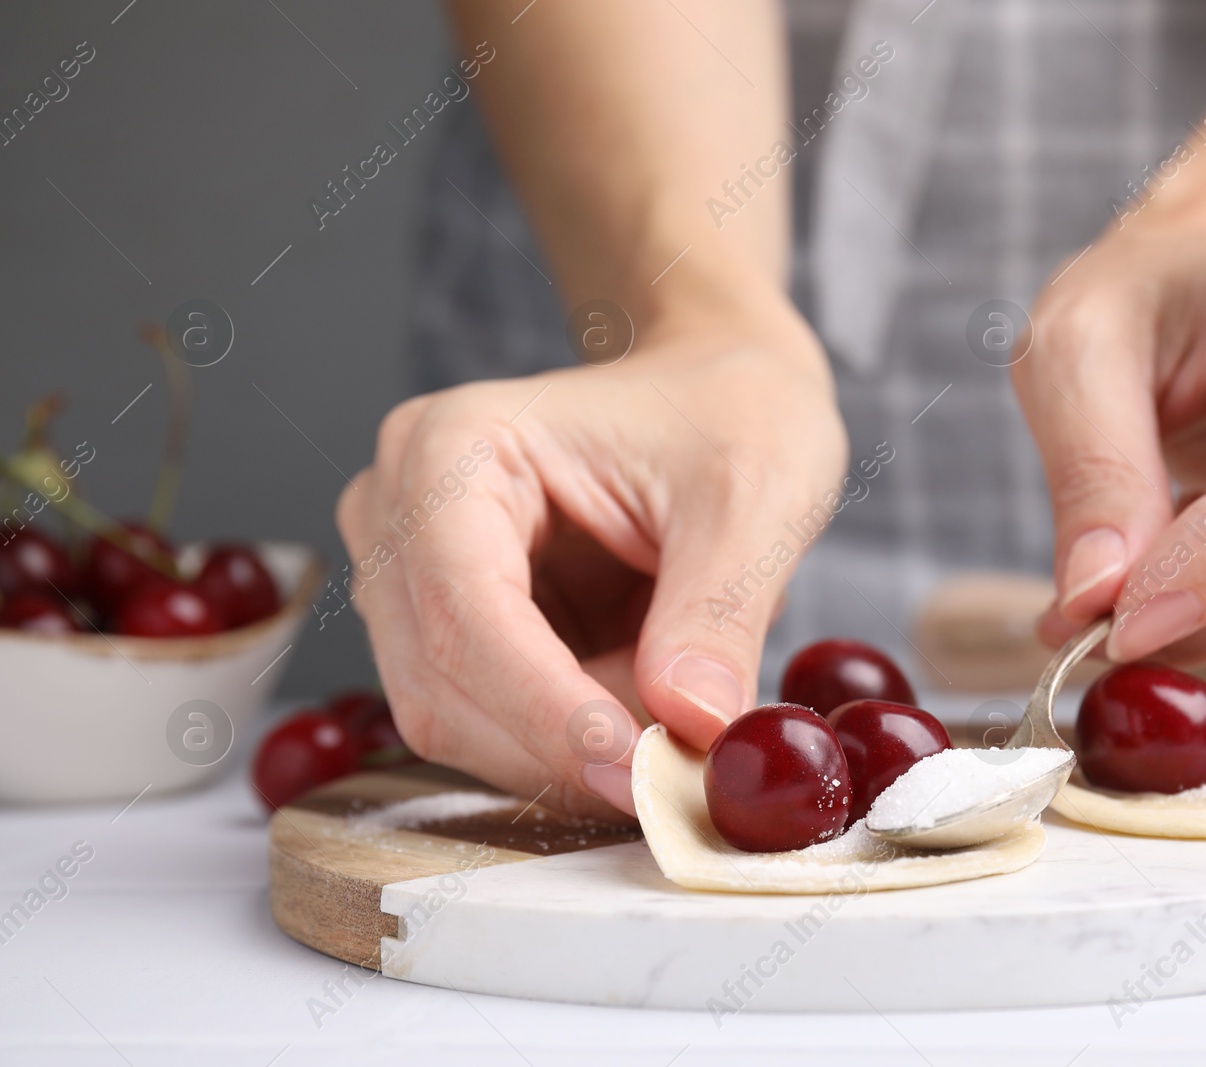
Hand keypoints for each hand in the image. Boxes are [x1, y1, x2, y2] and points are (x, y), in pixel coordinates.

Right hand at [337, 317, 844, 817]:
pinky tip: (645, 703)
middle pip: (443, 682)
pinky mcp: (450, 627)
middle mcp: (401, 510)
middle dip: (564, 745)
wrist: (719, 392)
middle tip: (683, 768)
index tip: (638, 769)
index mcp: (454, 448)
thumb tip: (690, 724)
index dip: (546, 709)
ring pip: (458, 719)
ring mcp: (413, 575)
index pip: (466, 610)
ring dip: (571, 749)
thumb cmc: (731, 411)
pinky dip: (571, 742)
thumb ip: (717, 612)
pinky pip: (489, 723)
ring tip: (677, 705)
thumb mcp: (754, 496)